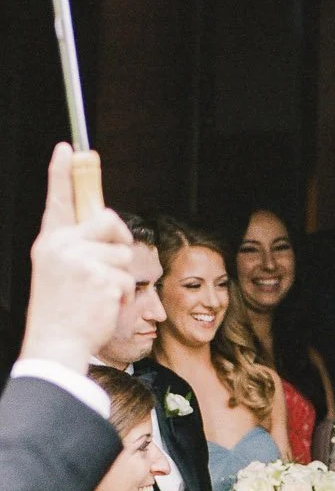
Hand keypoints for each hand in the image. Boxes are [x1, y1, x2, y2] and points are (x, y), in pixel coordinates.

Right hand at [20, 144, 135, 372]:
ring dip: (119, 276)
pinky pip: (127, 279)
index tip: (68, 148)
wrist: (57, 342)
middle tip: (106, 264)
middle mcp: (63, 246)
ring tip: (96, 294)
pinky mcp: (103, 279)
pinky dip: (121, 295)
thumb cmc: (61, 308)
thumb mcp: (58, 269)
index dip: (62, 172)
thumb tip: (106, 222)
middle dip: (118, 238)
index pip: (58, 199)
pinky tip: (102, 306)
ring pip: (123, 254)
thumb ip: (76, 244)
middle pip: (108, 220)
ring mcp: (83, 262)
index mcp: (50, 241)